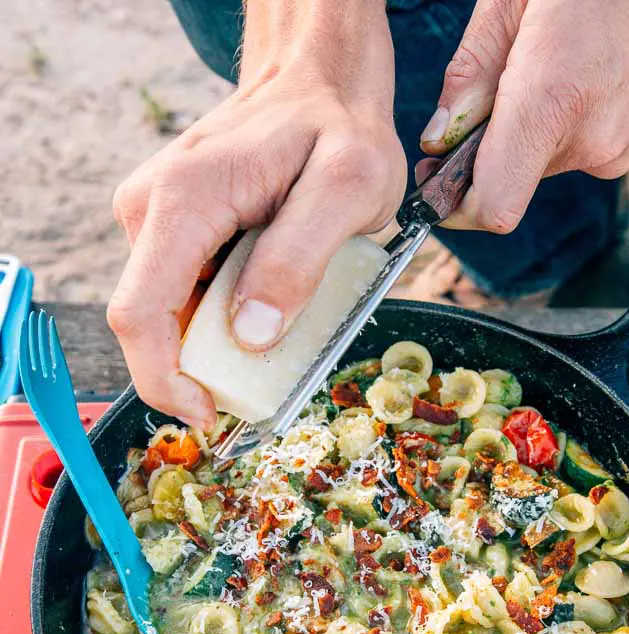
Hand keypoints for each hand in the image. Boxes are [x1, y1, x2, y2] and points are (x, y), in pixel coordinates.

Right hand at [108, 0, 404, 428]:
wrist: (318, 82)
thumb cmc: (339, 128)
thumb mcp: (347, 190)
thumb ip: (298, 261)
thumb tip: (250, 337)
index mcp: (184, 201)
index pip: (141, 315)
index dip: (166, 381)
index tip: (210, 415)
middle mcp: (152, 210)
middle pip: (153, 324)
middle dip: (203, 368)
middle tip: (271, 375)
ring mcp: (156, 219)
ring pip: (170, 315)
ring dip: (218, 343)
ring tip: (283, 326)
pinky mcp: (172, 230)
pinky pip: (185, 295)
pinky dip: (221, 318)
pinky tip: (266, 303)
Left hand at [419, 0, 628, 233]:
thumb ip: (472, 71)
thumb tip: (439, 135)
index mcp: (553, 101)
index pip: (493, 207)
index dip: (455, 207)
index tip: (435, 187)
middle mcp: (590, 140)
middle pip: (509, 181)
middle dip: (486, 150)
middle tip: (485, 95)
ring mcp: (617, 146)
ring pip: (540, 163)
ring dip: (524, 130)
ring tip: (542, 64)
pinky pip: (573, 149)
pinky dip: (558, 122)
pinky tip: (571, 70)